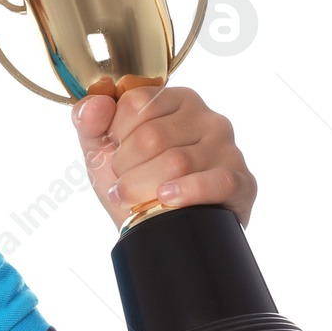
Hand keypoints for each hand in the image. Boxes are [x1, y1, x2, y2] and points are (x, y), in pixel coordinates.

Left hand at [71, 83, 255, 230]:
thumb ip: (89, 121)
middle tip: (124, 185)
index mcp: (176, 101)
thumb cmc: (134, 183)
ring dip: (144, 188)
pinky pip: (217, 182)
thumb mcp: (102, 151)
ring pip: (176, 162)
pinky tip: (168, 199)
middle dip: (126, 168)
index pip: (135, 103)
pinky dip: (187, 192)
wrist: (158, 230)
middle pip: (152, 136)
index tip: (116, 153)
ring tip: (139, 198)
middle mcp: (208, 118)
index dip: (115, 135)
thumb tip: (96, 103)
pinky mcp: (242, 181)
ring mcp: (228, 149)